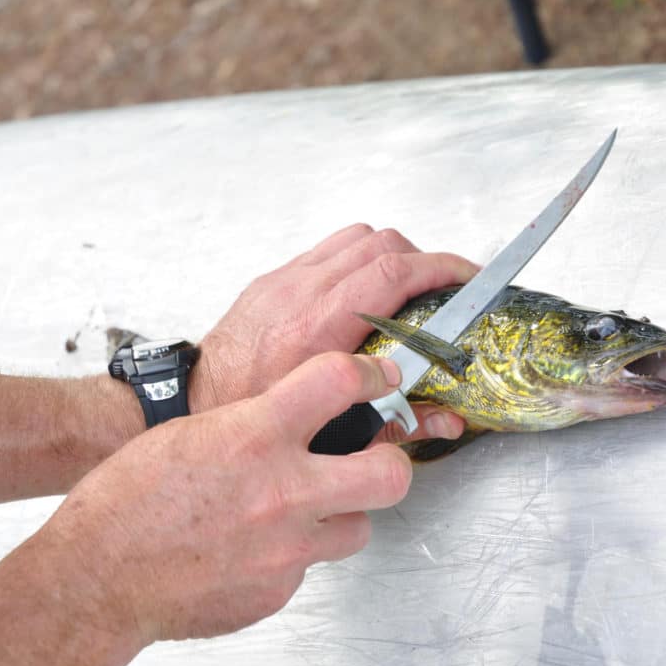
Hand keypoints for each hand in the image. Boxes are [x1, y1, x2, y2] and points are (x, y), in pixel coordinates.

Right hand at [42, 352, 413, 645]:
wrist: (97, 576)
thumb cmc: (126, 501)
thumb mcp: (193, 433)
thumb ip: (255, 424)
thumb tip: (294, 419)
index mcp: (255, 436)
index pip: (341, 383)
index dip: (371, 376)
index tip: (377, 381)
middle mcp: (282, 491)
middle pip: (389, 474)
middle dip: (392, 462)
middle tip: (379, 458)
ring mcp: (286, 547)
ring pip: (358, 528)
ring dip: (342, 514)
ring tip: (308, 510)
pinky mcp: (278, 589)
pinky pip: (310, 566)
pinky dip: (294, 553)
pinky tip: (259, 546)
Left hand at [190, 224, 478, 441]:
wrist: (196, 401)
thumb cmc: (257, 415)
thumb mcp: (333, 428)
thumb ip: (398, 421)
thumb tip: (448, 419)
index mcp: (319, 327)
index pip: (393, 272)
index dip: (441, 267)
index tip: (469, 277)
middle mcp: (301, 291)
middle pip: (381, 244)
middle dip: (423, 259)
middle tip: (444, 287)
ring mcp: (285, 279)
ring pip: (356, 237)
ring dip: (391, 254)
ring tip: (407, 286)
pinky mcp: (274, 278)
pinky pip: (328, 249)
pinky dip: (357, 259)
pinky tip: (364, 290)